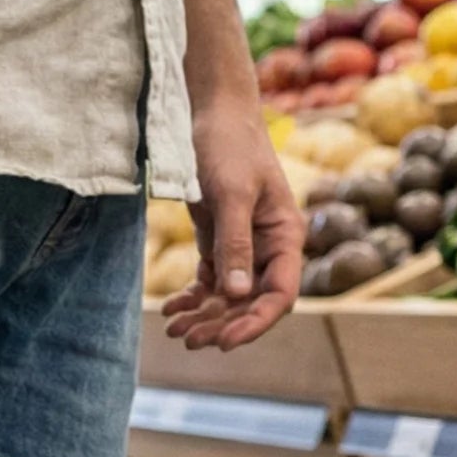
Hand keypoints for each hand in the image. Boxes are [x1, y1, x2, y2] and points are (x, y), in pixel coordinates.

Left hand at [161, 102, 303, 351]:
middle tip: (187, 338)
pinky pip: (209, 282)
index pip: (280, 295)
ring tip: (173, 329)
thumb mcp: (232, 194)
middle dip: (221, 324)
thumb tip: (238, 294)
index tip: (225, 341)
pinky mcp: (219, 243)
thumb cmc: (230, 146)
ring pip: (228, 297)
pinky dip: (192, 298)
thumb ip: (235, 244)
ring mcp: (244, 248)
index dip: (255, 322)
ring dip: (203, 316)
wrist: (212, 115)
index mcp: (285, 237)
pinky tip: (171, 310)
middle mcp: (268, 248)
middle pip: (250, 303)